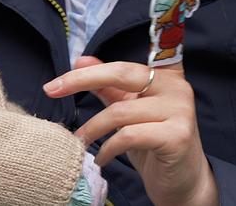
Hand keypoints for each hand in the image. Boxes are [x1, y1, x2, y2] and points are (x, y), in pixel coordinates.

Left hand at [44, 57, 218, 205]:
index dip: (114, 51)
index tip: (74, 59)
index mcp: (167, 76)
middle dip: (81, 80)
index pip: (132, 57)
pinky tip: (101, 159)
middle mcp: (177, 87)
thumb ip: (108, 86)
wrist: (184, 184)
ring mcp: (180, 111)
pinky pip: (129, 136)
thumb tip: (80, 60)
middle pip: (121, 73)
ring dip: (92, 129)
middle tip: (51, 90)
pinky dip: (108, 148)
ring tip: (80, 142)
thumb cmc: (154, 144)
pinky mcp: (177, 136)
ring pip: (120, 111)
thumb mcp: (130, 112)